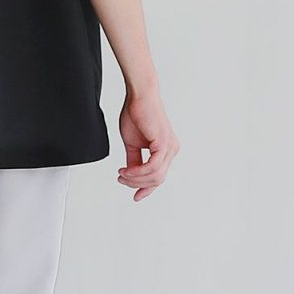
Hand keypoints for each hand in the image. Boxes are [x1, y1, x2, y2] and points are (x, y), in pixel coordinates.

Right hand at [116, 85, 178, 201]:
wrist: (138, 96)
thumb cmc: (136, 114)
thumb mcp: (132, 143)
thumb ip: (133, 160)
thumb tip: (130, 174)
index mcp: (166, 150)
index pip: (159, 176)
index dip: (147, 189)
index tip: (135, 197)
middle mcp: (172, 150)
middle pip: (157, 179)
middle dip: (137, 184)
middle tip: (121, 179)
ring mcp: (170, 147)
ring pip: (155, 176)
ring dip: (135, 178)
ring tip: (121, 174)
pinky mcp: (164, 143)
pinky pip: (152, 167)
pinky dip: (138, 171)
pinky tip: (126, 170)